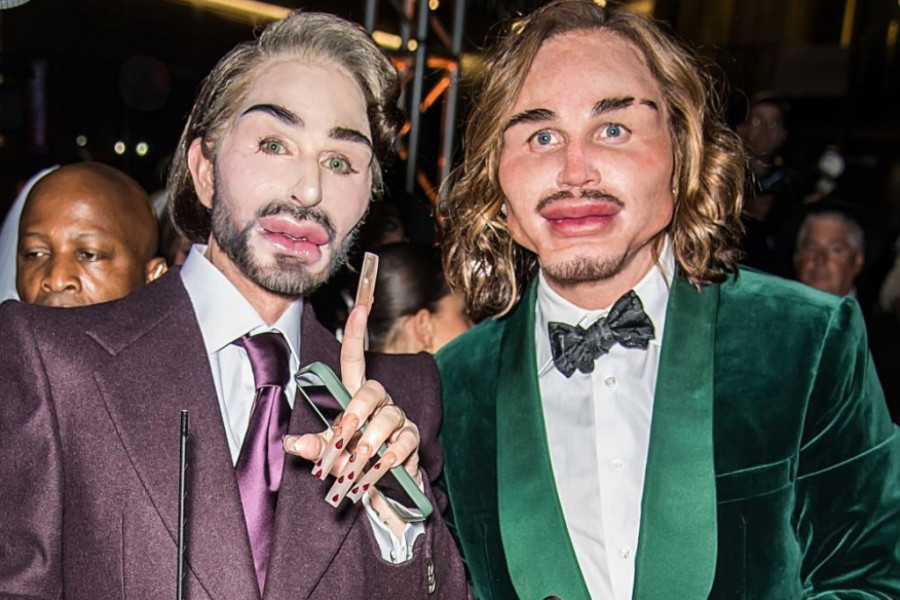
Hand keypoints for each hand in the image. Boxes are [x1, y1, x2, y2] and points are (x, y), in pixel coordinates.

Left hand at [283, 304, 422, 509]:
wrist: (377, 489)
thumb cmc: (350, 463)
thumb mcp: (327, 455)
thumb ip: (312, 448)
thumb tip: (291, 442)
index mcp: (356, 397)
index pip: (355, 359)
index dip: (356, 333)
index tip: (360, 307)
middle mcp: (380, 402)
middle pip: (371, 391)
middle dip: (354, 417)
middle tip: (340, 444)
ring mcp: (398, 420)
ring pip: (387, 420)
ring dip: (367, 447)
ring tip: (353, 469)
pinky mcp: (412, 441)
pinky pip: (403, 445)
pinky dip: (386, 462)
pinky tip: (374, 474)